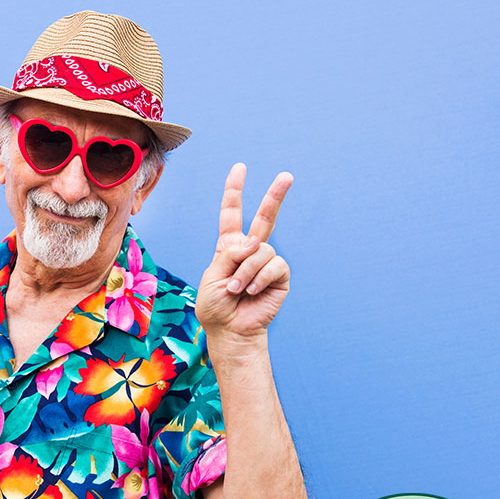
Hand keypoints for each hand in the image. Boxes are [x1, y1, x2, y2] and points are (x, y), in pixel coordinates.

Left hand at [196, 163, 292, 342]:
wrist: (229, 330)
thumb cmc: (215, 306)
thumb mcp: (212, 276)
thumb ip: (230, 254)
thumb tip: (255, 242)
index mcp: (229, 247)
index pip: (232, 214)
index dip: (234, 191)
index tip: (240, 168)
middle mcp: (250, 250)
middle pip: (264, 217)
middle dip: (275, 196)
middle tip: (287, 175)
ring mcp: (267, 262)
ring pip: (261, 251)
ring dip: (245, 272)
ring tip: (236, 290)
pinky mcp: (280, 276)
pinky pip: (272, 265)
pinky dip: (258, 278)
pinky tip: (252, 292)